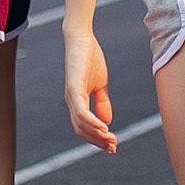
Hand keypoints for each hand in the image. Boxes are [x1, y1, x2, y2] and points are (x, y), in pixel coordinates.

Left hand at [63, 28, 115, 152]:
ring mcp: (71, 95)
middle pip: (81, 130)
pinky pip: (80, 111)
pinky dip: (91, 122)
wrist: (82, 37)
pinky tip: (103, 128)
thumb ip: (102, 102)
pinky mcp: (73, 87)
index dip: (97, 139)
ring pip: (80, 124)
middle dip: (97, 141)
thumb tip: (106, 123)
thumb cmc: (90, 58)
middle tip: (113, 147)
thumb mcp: (100, 83)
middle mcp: (72, 101)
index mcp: (77, 101)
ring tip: (111, 139)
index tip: (112, 145)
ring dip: (96, 135)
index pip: (84, 127)